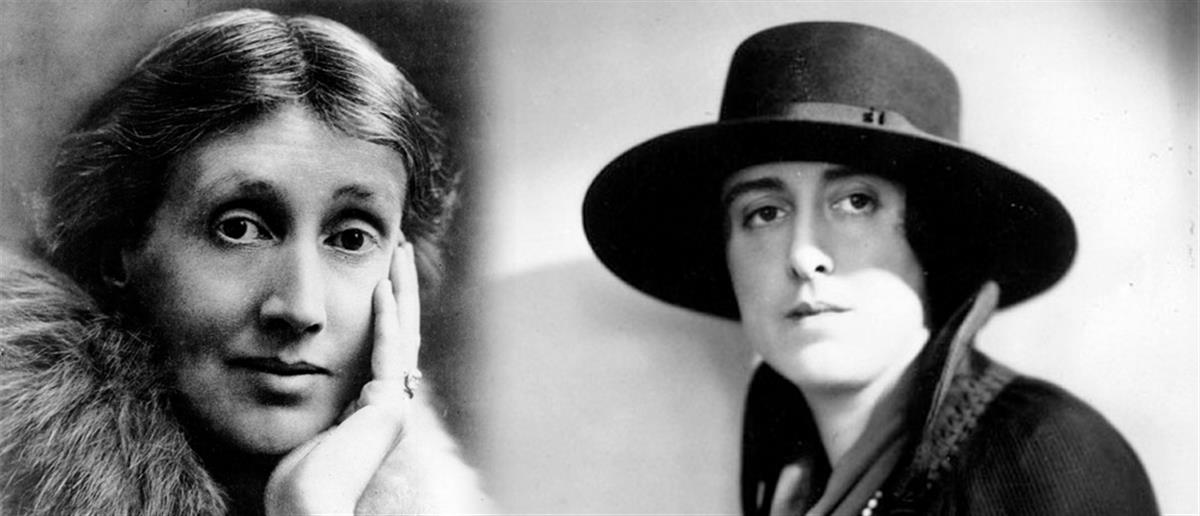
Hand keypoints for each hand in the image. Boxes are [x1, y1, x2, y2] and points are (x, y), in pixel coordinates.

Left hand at [264, 241, 421, 514]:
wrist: (308, 507)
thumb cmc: (295, 482)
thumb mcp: (305, 428)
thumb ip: (312, 401)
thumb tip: (291, 375)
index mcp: (374, 412)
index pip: (386, 349)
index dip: (387, 312)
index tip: (381, 278)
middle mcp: (392, 406)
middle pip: (404, 334)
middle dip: (401, 290)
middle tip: (400, 252)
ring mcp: (394, 407)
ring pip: (404, 335)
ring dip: (401, 291)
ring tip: (400, 254)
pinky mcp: (387, 407)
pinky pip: (388, 352)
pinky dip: (386, 318)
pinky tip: (380, 288)